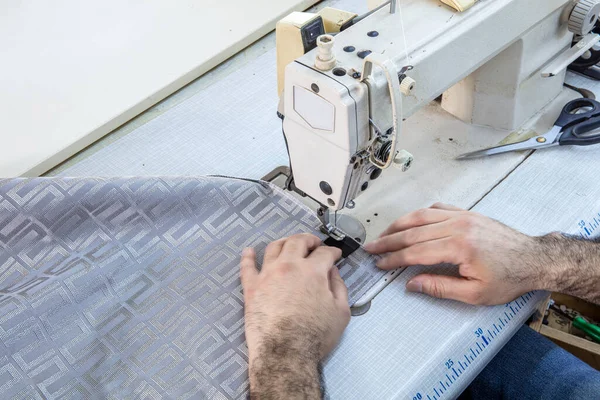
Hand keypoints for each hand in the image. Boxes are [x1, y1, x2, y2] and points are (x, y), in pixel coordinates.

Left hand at [241, 233, 349, 397]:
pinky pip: (247, 267)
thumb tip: (333, 272)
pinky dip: (248, 257)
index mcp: (312, 271)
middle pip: (297, 242)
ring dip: (284, 242)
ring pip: (274, 248)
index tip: (335, 254)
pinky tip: (249, 251)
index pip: (324, 253)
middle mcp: (289, 266)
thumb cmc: (315, 335)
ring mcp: (267, 274)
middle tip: (314, 244)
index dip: (332, 251)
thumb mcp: (340, 312)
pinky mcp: (251, 287)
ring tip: (289, 244)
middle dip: (309, 240)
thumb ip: (339, 287)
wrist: (285, 353)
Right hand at [364, 203, 544, 304]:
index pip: (416, 252)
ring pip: (421, 216)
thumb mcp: (475, 293)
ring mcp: (462, 216)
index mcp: (458, 247)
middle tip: (370, 248)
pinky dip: (420, 214)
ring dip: (399, 224)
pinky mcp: (467, 212)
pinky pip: (437, 207)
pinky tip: (411, 222)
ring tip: (383, 234)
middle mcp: (457, 226)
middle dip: (388, 241)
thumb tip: (411, 284)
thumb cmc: (509, 279)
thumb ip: (440, 288)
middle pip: (413, 232)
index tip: (379, 264)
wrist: (535, 259)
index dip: (394, 259)